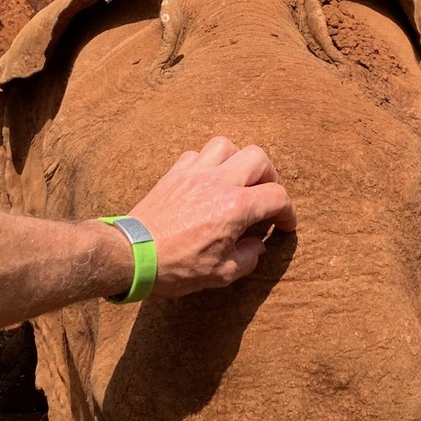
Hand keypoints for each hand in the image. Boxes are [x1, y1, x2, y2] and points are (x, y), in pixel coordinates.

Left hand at [124, 137, 295, 296]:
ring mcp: (194, 174)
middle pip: (258, 158)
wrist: (132, 255)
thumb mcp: (221, 274)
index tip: (284, 225)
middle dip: (269, 177)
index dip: (287, 212)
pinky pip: (196, 154)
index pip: (277, 196)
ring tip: (237, 182)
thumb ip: (248, 257)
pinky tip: (206, 182)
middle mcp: (218, 182)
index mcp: (235, 208)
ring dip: (237, 161)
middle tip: (265, 197)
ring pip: (226, 146)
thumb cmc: (176, 267)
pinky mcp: (174, 174)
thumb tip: (256, 245)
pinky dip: (207, 163)